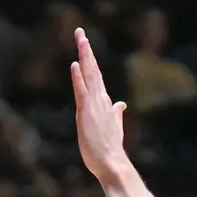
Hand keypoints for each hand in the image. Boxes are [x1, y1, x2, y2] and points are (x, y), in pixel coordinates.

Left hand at [71, 28, 126, 181]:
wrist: (112, 163)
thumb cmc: (110, 149)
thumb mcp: (114, 127)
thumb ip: (116, 114)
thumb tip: (121, 104)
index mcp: (105, 103)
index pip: (96, 76)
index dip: (90, 60)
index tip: (84, 45)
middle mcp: (101, 100)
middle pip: (93, 70)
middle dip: (86, 50)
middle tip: (79, 32)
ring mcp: (95, 106)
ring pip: (90, 75)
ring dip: (84, 56)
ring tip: (80, 39)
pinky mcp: (88, 113)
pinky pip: (82, 91)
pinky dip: (79, 77)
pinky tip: (75, 65)